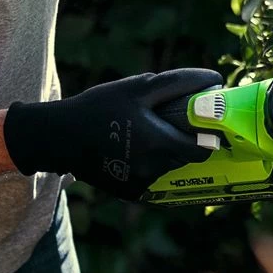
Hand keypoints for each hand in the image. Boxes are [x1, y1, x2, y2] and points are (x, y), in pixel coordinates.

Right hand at [3, 68, 221, 199]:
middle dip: (186, 142)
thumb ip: (179, 84)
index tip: (206, 125)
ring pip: (170, 168)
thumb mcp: (138, 88)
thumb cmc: (100, 107)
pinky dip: (151, 166)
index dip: (209, 137)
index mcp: (158, 144)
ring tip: (149, 134)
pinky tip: (135, 150)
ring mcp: (141, 185)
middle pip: (186, 159)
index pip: (203, 149)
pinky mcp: (129, 192)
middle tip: (173, 124)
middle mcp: (153, 170)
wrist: (58, 137)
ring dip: (167, 154)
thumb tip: (214, 80)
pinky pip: (153, 179)